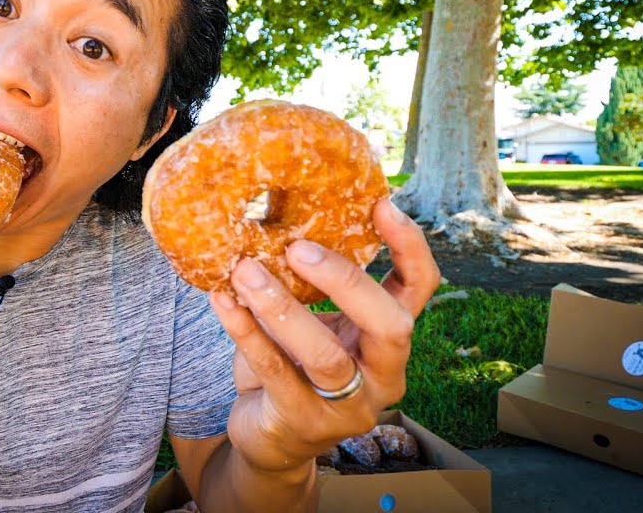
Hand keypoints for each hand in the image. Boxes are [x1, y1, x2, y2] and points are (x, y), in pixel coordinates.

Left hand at [208, 198, 440, 473]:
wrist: (271, 438)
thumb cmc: (295, 366)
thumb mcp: (316, 323)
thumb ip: (312, 286)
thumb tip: (279, 216)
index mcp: (390, 341)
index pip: (420, 290)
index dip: (409, 247)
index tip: (382, 204)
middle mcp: (383, 376)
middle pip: (390, 326)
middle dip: (345, 281)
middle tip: (297, 248)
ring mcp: (348, 407)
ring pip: (326, 357)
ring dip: (283, 308)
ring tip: (245, 271)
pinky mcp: (304, 423)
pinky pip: (275, 372)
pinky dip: (246, 333)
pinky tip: (222, 301)